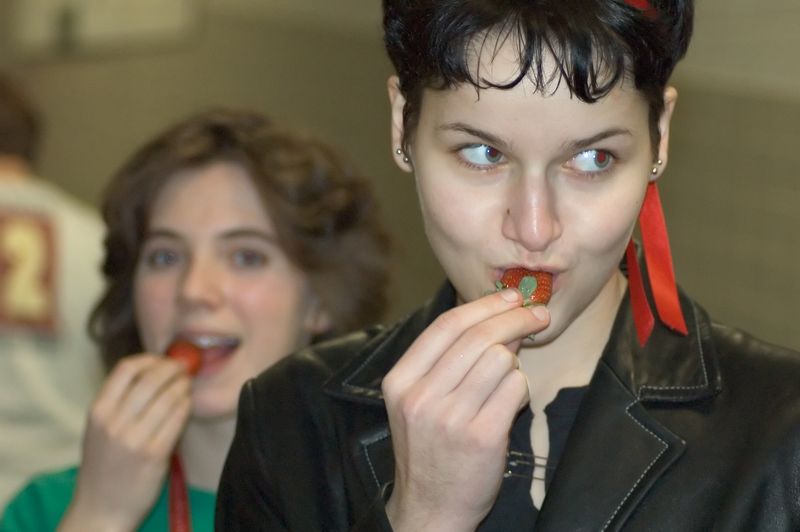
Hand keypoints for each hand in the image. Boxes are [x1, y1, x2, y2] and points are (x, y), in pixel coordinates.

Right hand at [59, 354, 191, 531]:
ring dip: (183, 386)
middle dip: (173, 368)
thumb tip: (154, 371)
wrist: (101, 509)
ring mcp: (134, 439)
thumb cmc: (104, 466)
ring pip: (169, 397)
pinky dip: (186, 406)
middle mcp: (113, 422)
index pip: (127, 368)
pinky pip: (178, 419)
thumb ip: (119, 401)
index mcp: (98, 411)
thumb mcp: (99, 429)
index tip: (163, 360)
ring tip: (187, 385)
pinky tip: (187, 405)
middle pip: (152, 378)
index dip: (150, 359)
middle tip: (184, 369)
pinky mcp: (154, 454)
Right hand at [382, 289, 548, 531]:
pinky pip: (515, 388)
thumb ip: (447, 361)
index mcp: (400, 381)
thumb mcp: (418, 401)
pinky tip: (511, 402)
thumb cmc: (430, 450)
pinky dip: (520, 389)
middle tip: (536, 315)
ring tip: (506, 381)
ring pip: (500, 359)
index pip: (445, 325)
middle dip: (515, 318)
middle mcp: (421, 396)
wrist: (430, 508)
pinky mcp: (481, 436)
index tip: (509, 297)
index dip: (483, 305)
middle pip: (477, 336)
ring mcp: (450, 417)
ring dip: (514, 364)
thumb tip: (497, 318)